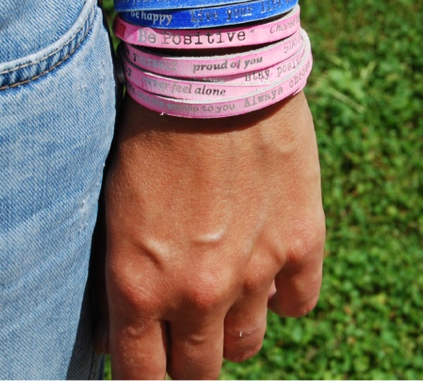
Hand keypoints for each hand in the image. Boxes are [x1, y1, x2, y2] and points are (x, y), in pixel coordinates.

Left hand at [101, 93, 324, 378]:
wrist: (215, 72)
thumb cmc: (154, 130)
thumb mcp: (120, 208)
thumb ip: (133, 273)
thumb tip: (140, 315)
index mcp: (140, 283)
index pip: (141, 374)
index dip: (147, 374)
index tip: (154, 358)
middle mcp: (197, 291)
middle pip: (200, 369)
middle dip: (192, 357)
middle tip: (191, 329)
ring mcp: (256, 271)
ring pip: (248, 342)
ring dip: (236, 326)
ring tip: (232, 290)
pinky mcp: (301, 242)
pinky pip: (299, 303)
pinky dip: (285, 294)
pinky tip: (272, 266)